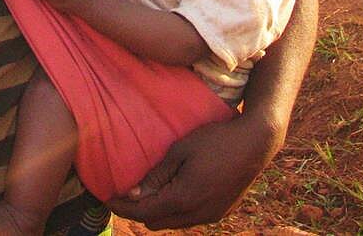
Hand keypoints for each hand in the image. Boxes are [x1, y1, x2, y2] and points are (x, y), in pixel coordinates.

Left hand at [107, 113, 276, 227]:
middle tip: (126, 193)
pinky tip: (173, 191)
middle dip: (138, 211)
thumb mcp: (180, 151)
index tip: (107, 198)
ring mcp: (211, 216)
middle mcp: (197, 214)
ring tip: (148, 191)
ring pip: (173, 223)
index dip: (123, 207)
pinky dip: (176, 210)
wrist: (255, 143)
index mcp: (184, 199)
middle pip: (156, 222)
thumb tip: (133, 193)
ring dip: (158, 211)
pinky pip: (189, 218)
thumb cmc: (215, 140)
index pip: (144, 212)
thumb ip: (156, 175)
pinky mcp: (220, 212)